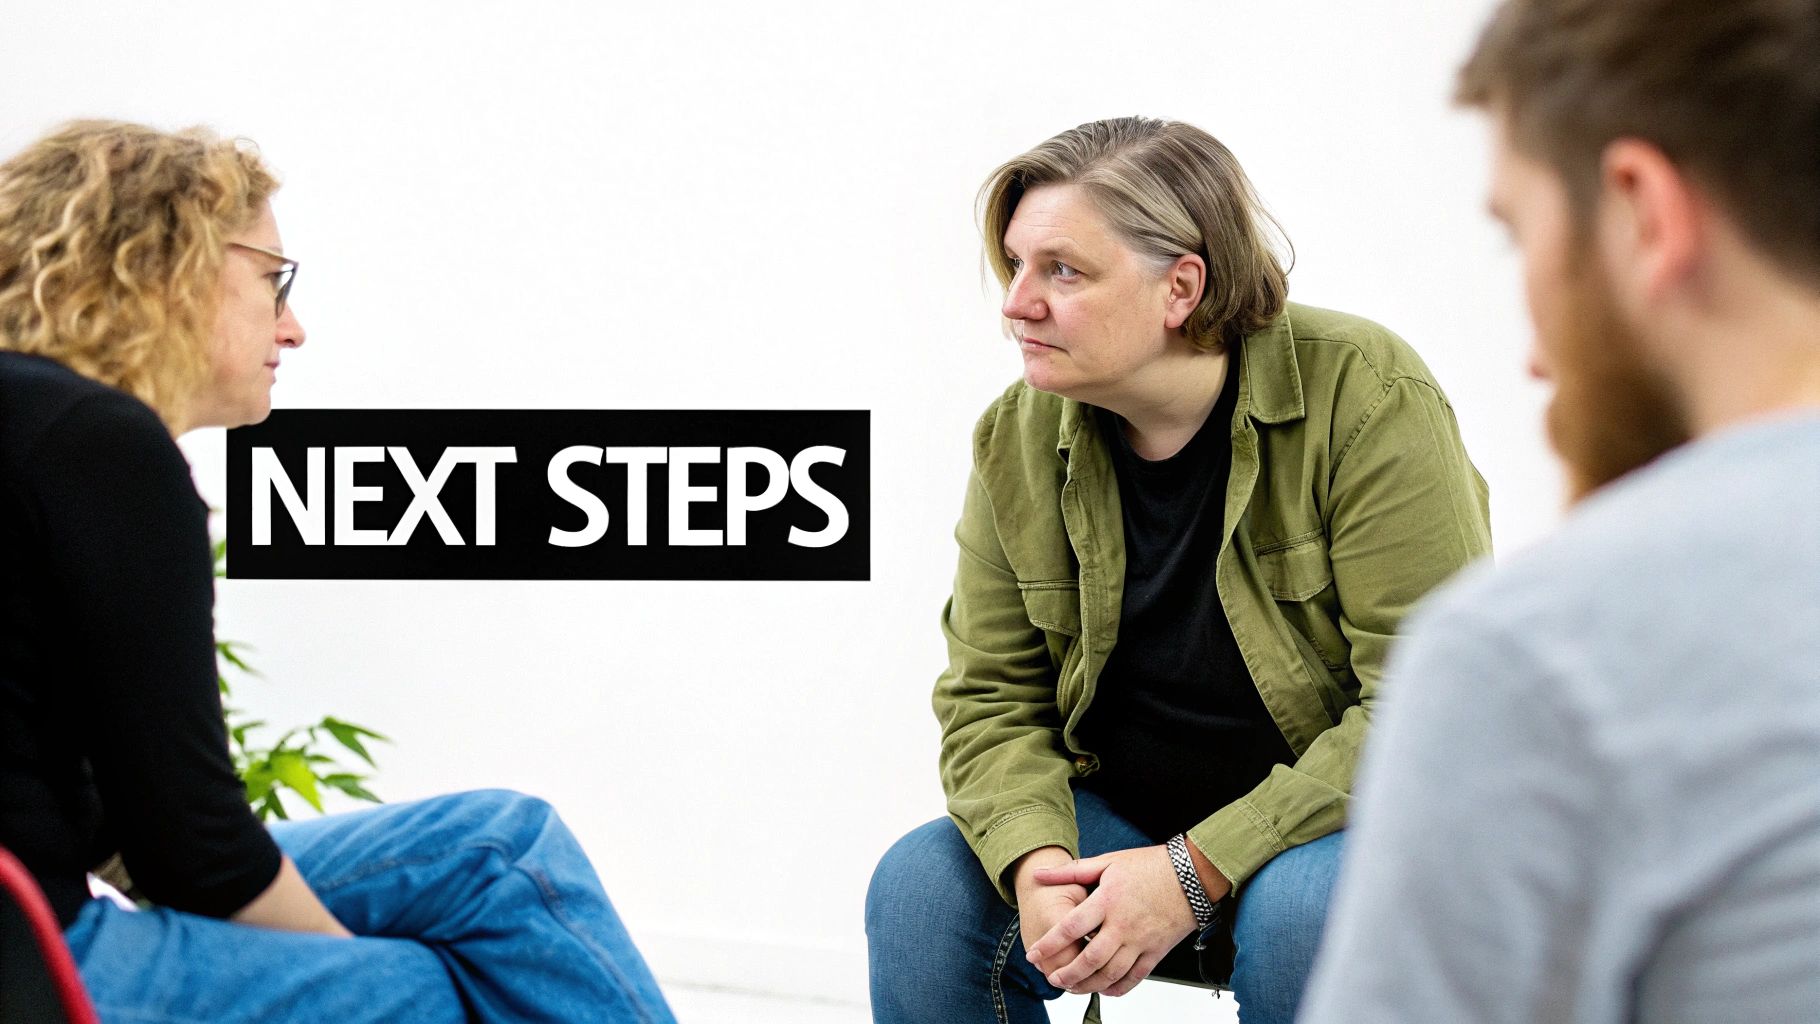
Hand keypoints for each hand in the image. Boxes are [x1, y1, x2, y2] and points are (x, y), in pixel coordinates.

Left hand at [1025, 844, 1229, 996]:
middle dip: (1067, 974)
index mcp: (1107, 900)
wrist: (1192, 875)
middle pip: (1089, 959)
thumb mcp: (1108, 861)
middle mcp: (1123, 924)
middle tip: (1053, 979)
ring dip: (1088, 985)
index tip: (1034, 955)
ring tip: (1073, 987)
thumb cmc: (1150, 866)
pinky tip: (1106, 990)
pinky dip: (1118, 988)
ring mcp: (1141, 940)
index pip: (1071, 927)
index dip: (1049, 944)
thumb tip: (1040, 874)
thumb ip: (1071, 872)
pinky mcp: (1156, 951)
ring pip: (1110, 973)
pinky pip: (1135, 977)